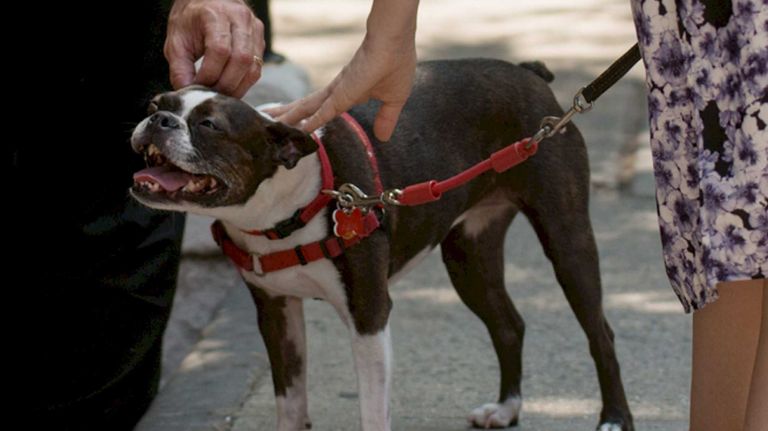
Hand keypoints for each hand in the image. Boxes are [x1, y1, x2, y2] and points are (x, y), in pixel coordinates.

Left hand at [165, 0, 264, 97]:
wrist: (208, 1)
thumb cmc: (190, 20)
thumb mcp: (176, 40)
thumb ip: (179, 68)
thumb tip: (186, 92)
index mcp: (216, 14)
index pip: (220, 51)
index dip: (209, 75)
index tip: (197, 86)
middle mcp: (240, 19)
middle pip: (241, 60)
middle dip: (225, 84)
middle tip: (210, 94)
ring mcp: (254, 29)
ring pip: (253, 67)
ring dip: (237, 87)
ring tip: (220, 94)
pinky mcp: (260, 40)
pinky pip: (257, 68)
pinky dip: (244, 82)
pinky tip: (230, 85)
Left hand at [267, 36, 415, 141]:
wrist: (395, 40)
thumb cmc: (397, 63)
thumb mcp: (394, 100)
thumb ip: (387, 118)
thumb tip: (383, 137)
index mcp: (349, 93)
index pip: (323, 108)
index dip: (310, 117)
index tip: (296, 125)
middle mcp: (337, 92)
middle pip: (307, 106)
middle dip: (288, 116)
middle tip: (268, 122)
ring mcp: (337, 91)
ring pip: (307, 108)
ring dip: (289, 118)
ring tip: (268, 124)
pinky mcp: (342, 92)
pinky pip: (323, 111)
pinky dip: (310, 122)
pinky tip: (297, 131)